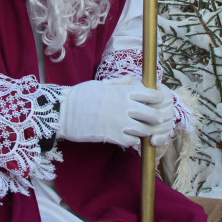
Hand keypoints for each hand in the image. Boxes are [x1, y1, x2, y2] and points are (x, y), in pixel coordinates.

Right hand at [58, 77, 173, 147]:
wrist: (63, 111)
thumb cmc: (80, 95)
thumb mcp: (101, 85)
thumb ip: (119, 83)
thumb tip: (131, 80)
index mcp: (123, 92)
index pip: (152, 95)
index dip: (158, 100)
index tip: (156, 103)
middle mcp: (125, 106)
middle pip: (153, 115)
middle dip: (155, 118)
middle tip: (152, 120)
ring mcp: (120, 122)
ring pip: (145, 130)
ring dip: (145, 131)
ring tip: (141, 130)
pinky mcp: (113, 136)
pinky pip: (132, 141)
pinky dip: (133, 140)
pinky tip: (128, 136)